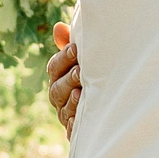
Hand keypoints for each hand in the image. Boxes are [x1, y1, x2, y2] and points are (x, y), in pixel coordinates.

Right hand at [46, 20, 80, 135]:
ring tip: (80, 93)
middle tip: (81, 71)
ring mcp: (65, 114)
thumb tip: (59, 27)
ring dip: (71, 101)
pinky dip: (73, 125)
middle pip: (56, 88)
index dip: (63, 58)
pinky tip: (78, 119)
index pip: (54, 67)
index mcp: (59, 77)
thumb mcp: (82, 60)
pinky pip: (70, 130)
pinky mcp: (74, 130)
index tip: (75, 49)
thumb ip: (70, 45)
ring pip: (63, 109)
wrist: (104, 108)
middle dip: (68, 79)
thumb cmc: (91, 76)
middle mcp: (59, 96)